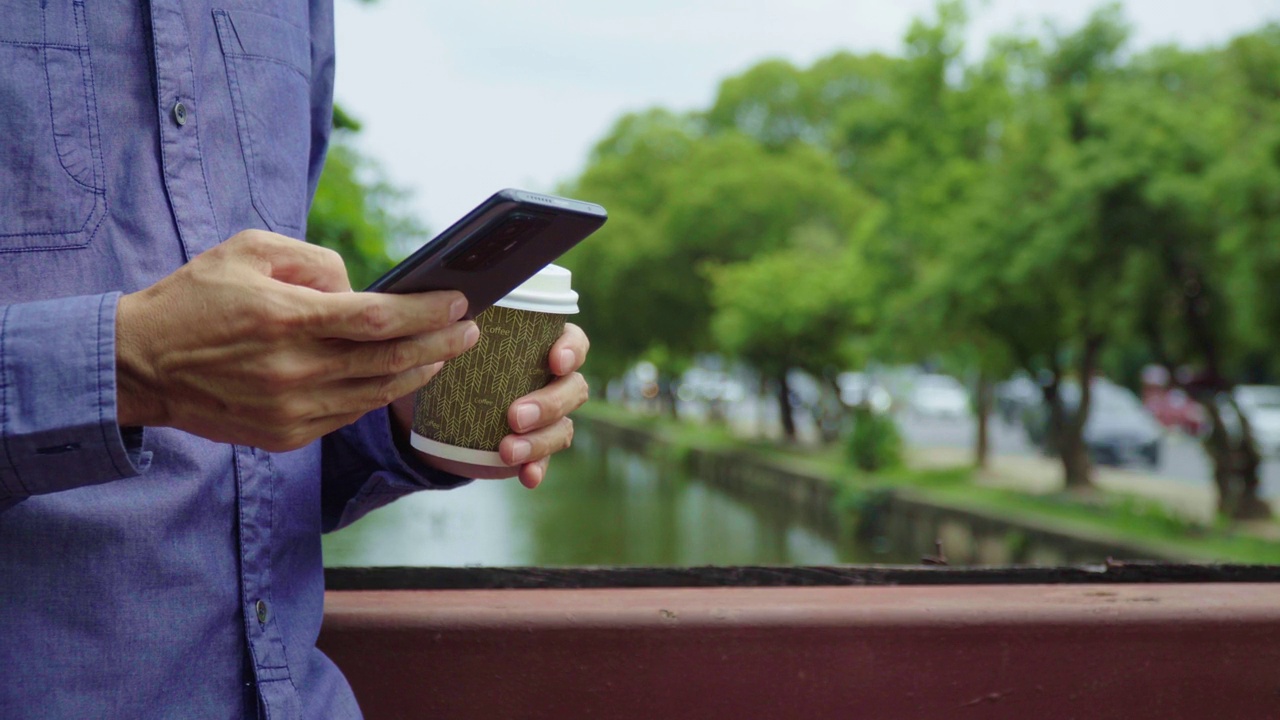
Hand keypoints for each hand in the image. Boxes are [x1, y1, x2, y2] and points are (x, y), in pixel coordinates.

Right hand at [116, 230, 478, 451]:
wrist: (140, 365)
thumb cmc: (196, 297)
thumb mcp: (247, 250)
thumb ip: (313, 260)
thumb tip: (360, 287)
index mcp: (284, 317)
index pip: (377, 318)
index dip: (426, 312)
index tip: (459, 302)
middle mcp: (292, 369)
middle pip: (389, 360)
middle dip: (441, 344)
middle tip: (472, 329)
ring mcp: (291, 409)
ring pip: (376, 393)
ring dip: (419, 373)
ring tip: (446, 353)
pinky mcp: (286, 435)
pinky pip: (349, 414)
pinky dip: (380, 394)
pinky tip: (399, 376)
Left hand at [390, 322, 589, 487]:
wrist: (427, 412)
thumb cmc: (445, 364)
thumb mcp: (447, 344)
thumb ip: (452, 327)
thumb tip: (441, 311)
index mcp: (538, 346)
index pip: (573, 342)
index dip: (571, 350)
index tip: (554, 361)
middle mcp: (550, 380)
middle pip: (574, 389)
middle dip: (550, 404)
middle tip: (515, 416)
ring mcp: (546, 417)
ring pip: (563, 427)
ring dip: (540, 441)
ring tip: (507, 450)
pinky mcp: (532, 448)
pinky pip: (545, 459)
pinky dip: (537, 467)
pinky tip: (526, 476)